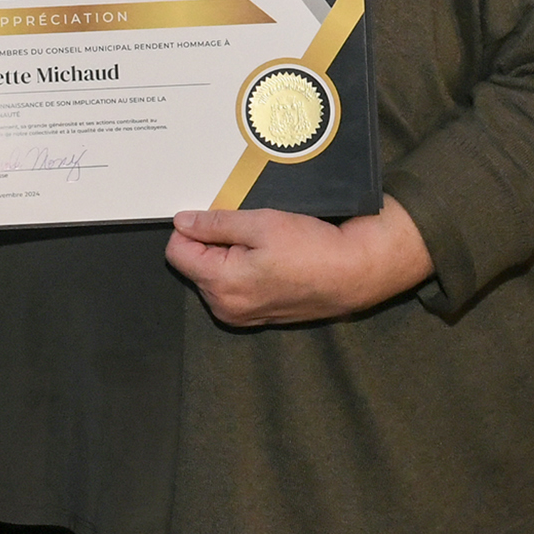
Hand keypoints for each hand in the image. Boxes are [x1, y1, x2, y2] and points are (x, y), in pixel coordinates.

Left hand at [164, 196, 435, 326]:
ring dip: (229, 256)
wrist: (356, 272)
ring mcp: (243, 316)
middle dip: (212, 243)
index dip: (191, 229)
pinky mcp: (259, 316)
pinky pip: (236, 288)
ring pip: (215, 276)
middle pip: (195, 265)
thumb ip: (215, 224)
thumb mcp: (260, 224)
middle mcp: (226, 308)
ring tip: (264, 244)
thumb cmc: (312, 248)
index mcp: (220, 285)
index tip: (217, 216)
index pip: (177, 252)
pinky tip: (271, 258)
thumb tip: (182, 222)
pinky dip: (244, 270)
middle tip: (248, 229)